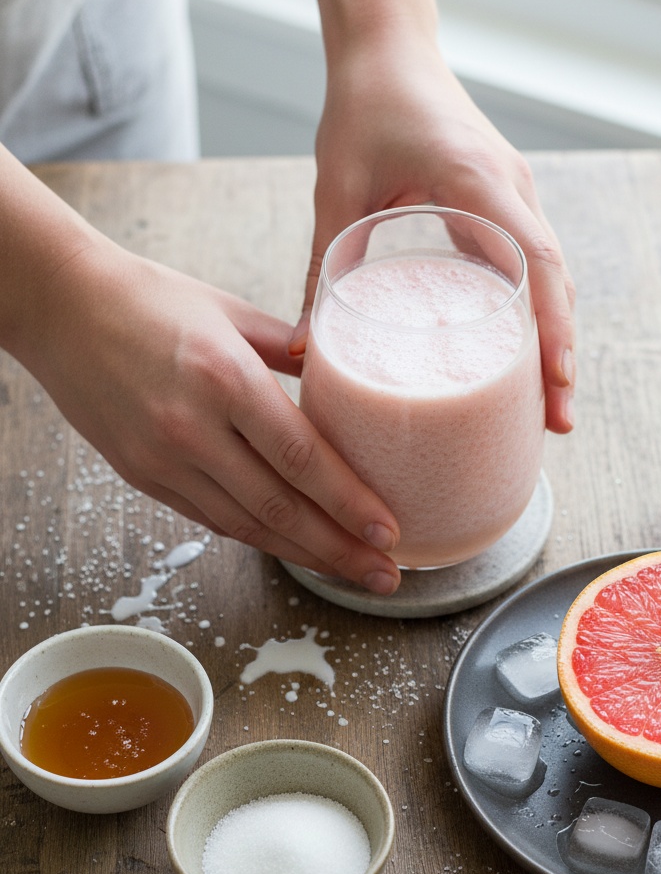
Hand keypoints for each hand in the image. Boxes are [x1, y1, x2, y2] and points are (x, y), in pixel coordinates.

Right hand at [11, 236, 401, 592]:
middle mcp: (192, 428)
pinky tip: (294, 548)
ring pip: (247, 525)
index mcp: (224, 378)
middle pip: (280, 507)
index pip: (301, 457)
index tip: (387, 532)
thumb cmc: (148, 298)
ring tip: (351, 572)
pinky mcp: (142, 477)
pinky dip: (257, 537)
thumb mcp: (231, 311)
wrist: (60, 305)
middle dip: (340, 549)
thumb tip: (345, 378)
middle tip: (386, 575)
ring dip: (304, 555)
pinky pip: (212, 518)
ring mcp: (162, 459)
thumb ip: (291, 350)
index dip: (349, 502)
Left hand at [290, 36, 575, 432]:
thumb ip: (324, 266)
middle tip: (556, 421)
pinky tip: (517, 352)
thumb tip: (304, 350)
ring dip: (553, 336)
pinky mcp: (501, 201)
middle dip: (560, 353)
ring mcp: (512, 194)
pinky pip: (529, 262)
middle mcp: (510, 189)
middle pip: (556, 282)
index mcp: (479, 181)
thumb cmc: (363, 105)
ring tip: (545, 402)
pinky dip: (533, 309)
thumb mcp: (337, 189)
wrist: (387, 45)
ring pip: (549, 276)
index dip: (553, 327)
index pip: (537, 262)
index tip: (558, 383)